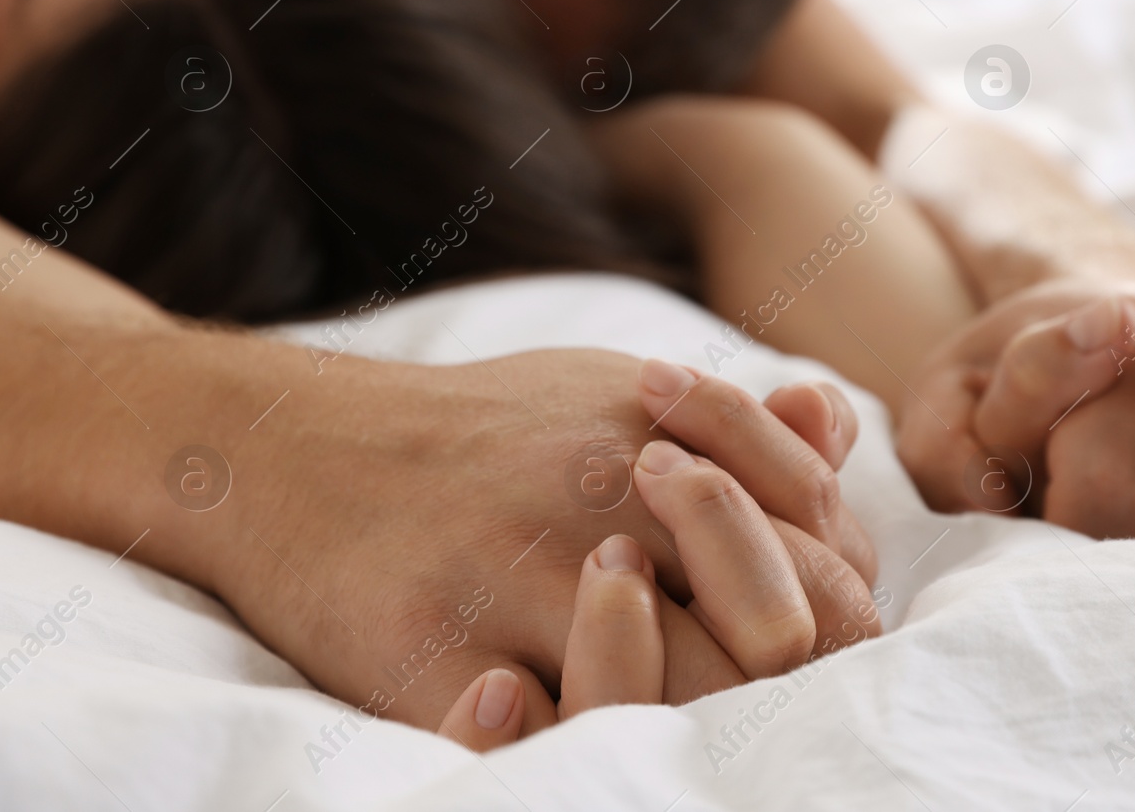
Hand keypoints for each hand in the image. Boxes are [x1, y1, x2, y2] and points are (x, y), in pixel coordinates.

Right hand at [200, 349, 879, 739]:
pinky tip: (542, 713)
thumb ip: (735, 424)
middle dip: (777, 682)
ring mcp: (512, 582)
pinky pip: (534, 741)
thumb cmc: (485, 431)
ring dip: (683, 718)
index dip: (832, 615)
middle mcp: (602, 504)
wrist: (298, 444)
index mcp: (664, 445)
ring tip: (655, 708)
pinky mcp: (427, 655)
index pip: (822, 555)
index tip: (787, 639)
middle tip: (737, 694)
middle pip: (773, 637)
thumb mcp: (614, 389)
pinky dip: (560, 745)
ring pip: (669, 695)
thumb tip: (835, 425)